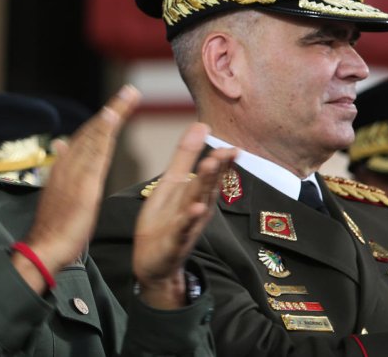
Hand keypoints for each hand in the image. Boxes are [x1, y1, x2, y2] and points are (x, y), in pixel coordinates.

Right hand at [16, 85, 140, 291]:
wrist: (44, 247)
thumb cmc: (54, 227)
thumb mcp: (60, 194)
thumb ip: (64, 171)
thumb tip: (61, 145)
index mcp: (65, 169)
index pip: (85, 139)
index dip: (102, 122)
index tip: (117, 106)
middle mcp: (68, 165)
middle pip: (92, 132)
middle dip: (112, 111)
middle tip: (130, 91)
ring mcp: (75, 173)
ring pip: (95, 137)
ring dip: (112, 114)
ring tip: (128, 96)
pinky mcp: (82, 184)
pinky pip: (95, 153)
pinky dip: (103, 133)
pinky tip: (113, 118)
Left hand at [132, 122, 235, 308]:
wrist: (154, 262)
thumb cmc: (165, 220)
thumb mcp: (172, 183)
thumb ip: (186, 156)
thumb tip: (201, 125)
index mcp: (196, 194)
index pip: (212, 174)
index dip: (222, 161)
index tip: (233, 147)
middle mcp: (197, 209)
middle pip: (206, 187)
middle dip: (215, 169)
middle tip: (225, 152)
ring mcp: (186, 226)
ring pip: (197, 204)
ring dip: (204, 187)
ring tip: (209, 168)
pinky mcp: (173, 242)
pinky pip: (182, 229)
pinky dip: (189, 220)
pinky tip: (196, 209)